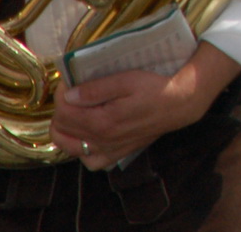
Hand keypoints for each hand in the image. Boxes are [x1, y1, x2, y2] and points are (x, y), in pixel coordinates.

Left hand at [49, 43, 240, 170]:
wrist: (180, 104)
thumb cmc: (155, 87)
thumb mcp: (127, 80)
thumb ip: (96, 89)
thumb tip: (68, 96)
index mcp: (103, 121)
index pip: (64, 111)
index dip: (61, 93)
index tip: (68, 80)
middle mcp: (102, 140)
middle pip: (63, 127)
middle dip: (61, 108)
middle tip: (72, 92)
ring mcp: (109, 150)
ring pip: (69, 146)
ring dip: (64, 128)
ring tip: (73, 111)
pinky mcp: (117, 154)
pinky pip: (89, 160)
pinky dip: (80, 149)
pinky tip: (85, 135)